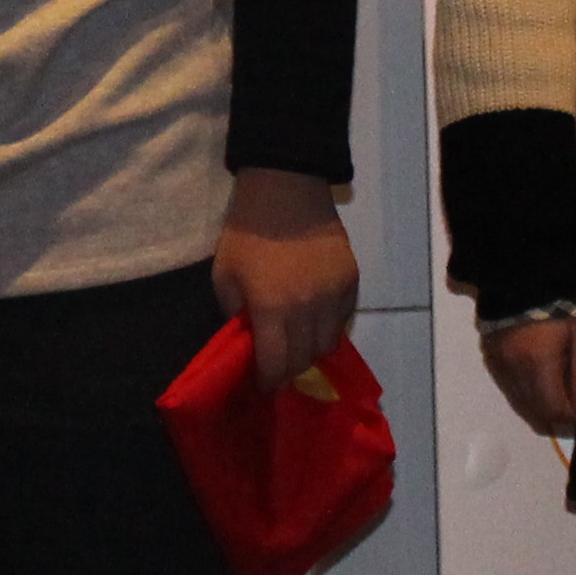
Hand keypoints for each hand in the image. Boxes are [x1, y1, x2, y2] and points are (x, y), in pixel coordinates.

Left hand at [215, 168, 359, 385]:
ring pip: (329, 344)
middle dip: (290, 371)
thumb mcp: (224, 276)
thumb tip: (247, 341)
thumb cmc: (246, 232)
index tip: (264, 386)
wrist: (286, 188)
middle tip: (279, 370)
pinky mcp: (351, 281)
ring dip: (311, 352)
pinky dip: (329, 329)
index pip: (277, 364)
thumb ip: (235, 315)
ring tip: (298, 348)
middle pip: (305, 360)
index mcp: (272, 309)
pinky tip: (314, 322)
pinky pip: (343, 320)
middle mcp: (308, 308)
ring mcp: (334, 295)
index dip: (269, 382)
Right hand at [482, 313, 575, 436]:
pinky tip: (539, 381)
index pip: (556, 411)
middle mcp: (513, 371)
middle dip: (558, 417)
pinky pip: (508, 389)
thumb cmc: (562, 301)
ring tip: (560, 392)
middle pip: (536, 414)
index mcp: (538, 364)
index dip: (575, 416)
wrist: (524, 272)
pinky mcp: (489, 357)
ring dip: (540, 408)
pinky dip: (525, 394)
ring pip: (520, 405)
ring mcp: (497, 365)